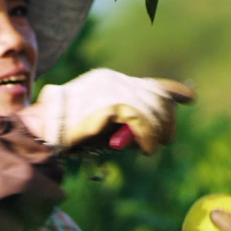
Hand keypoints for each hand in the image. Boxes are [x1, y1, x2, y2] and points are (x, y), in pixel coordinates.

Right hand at [21, 68, 194, 154]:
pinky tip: (145, 148)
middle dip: (166, 121)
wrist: (41, 128)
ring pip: (153, 109)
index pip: (149, 83)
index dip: (172, 91)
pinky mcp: (112, 102)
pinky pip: (142, 121)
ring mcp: (113, 89)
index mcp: (109, 81)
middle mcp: (114, 80)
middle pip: (156, 97)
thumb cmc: (64, 132)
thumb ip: (121, 125)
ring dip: (157, 133)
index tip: (190, 98)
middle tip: (164, 141)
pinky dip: (148, 137)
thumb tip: (146, 137)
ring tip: (150, 149)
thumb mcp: (98, 125)